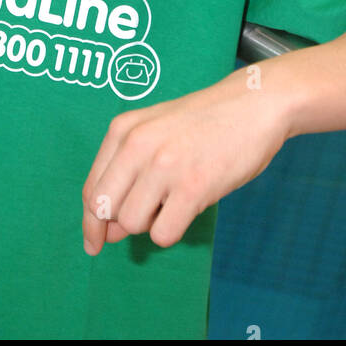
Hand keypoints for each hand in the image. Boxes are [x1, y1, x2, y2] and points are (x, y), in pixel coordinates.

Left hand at [81, 67, 290, 253]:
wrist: (254, 104)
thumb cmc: (205, 121)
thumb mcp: (156, 132)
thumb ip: (127, 174)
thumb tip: (109, 231)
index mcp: (123, 129)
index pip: (91, 188)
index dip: (91, 221)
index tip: (96, 241)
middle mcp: (137, 145)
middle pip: (104, 209)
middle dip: (118, 225)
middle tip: (147, 218)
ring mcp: (164, 165)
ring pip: (132, 223)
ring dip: (152, 223)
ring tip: (176, 198)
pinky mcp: (193, 186)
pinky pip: (164, 234)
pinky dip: (173, 230)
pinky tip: (190, 205)